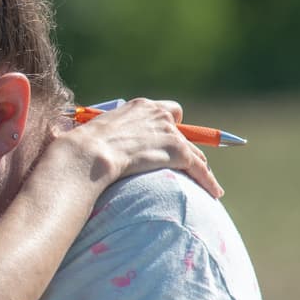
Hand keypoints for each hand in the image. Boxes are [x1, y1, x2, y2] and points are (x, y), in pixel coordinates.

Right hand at [63, 97, 222, 197]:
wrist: (89, 153)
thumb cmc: (84, 146)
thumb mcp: (98, 132)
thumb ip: (109, 134)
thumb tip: (94, 145)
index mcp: (140, 106)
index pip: (165, 112)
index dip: (168, 127)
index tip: (167, 139)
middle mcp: (158, 114)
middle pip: (183, 131)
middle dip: (184, 147)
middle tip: (184, 163)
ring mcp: (169, 132)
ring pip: (193, 151)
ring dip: (198, 166)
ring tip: (204, 181)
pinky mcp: (177, 151)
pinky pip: (200, 168)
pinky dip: (208, 181)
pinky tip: (215, 193)